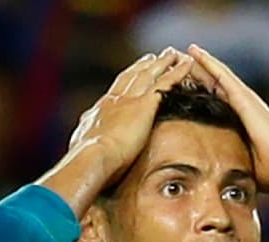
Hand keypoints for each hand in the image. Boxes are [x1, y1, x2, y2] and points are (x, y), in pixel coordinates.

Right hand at [67, 48, 196, 186]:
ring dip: (162, 63)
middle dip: (142, 66)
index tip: (131, 73)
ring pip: (149, 75)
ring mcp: (130, 100)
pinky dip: (178, 72)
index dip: (124, 80)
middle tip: (152, 57)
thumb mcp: (80, 149)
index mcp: (100, 110)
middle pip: (132, 77)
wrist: (91, 157)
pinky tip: (188, 63)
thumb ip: (84, 144)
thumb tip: (80, 148)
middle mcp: (115, 100)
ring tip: (172, 54)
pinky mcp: (145, 105)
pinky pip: (166, 83)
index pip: (115, 91)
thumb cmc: (84, 161)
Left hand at [185, 46, 268, 192]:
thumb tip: (212, 182)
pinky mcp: (245, 98)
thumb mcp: (241, 167)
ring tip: (180, 51)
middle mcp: (240, 106)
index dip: (195, 92)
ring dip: (197, 62)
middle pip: (211, 85)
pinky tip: (195, 53)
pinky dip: (209, 63)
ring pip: (215, 75)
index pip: (212, 102)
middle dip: (193, 73)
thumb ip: (227, 166)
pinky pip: (223, 76)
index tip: (177, 86)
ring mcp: (243, 99)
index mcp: (237, 122)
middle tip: (173, 61)